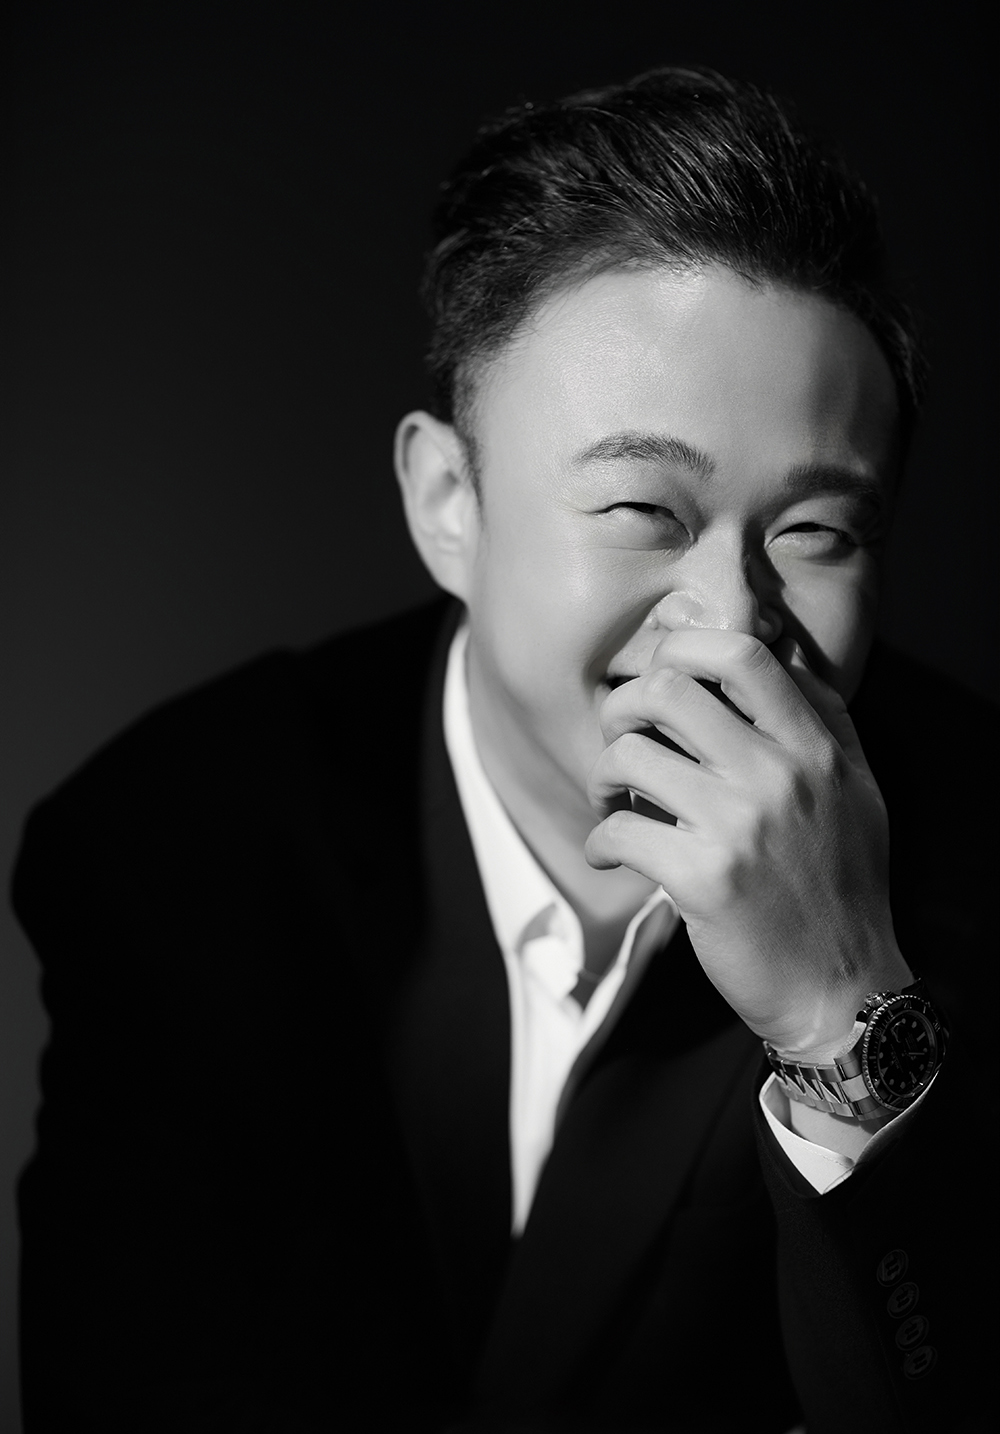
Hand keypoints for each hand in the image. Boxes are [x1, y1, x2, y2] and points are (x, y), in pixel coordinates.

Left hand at [585, 629, 911, 1056]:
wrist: (844, 989)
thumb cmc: (842, 888)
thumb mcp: (856, 792)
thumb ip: (823, 722)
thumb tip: (777, 655)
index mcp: (815, 748)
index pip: (741, 654)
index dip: (682, 647)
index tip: (659, 676)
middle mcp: (779, 775)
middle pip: (668, 690)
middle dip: (622, 707)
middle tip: (620, 741)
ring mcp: (740, 825)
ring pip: (629, 756)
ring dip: (601, 776)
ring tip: (609, 801)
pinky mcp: (703, 878)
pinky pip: (616, 831)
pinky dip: (599, 842)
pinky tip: (610, 855)